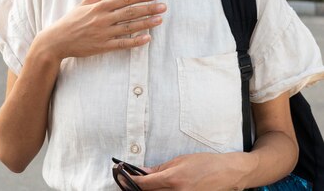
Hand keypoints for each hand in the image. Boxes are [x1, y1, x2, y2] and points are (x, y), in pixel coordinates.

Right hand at [36, 0, 165, 60]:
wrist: (57, 41)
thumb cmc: (70, 21)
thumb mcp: (83, 4)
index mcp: (99, 7)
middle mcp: (103, 19)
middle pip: (130, 12)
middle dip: (148, 9)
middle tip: (163, 6)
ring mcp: (103, 34)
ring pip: (129, 28)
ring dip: (146, 24)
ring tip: (159, 20)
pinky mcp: (103, 46)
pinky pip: (122, 44)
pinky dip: (135, 42)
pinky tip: (147, 39)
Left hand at [132, 152, 247, 190]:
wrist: (228, 173)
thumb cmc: (205, 163)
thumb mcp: (180, 161)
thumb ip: (159, 169)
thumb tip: (142, 172)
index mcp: (174, 179)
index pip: (144, 184)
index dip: (130, 181)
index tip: (120, 176)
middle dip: (135, 188)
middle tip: (125, 181)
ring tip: (139, 186)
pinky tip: (155, 190)